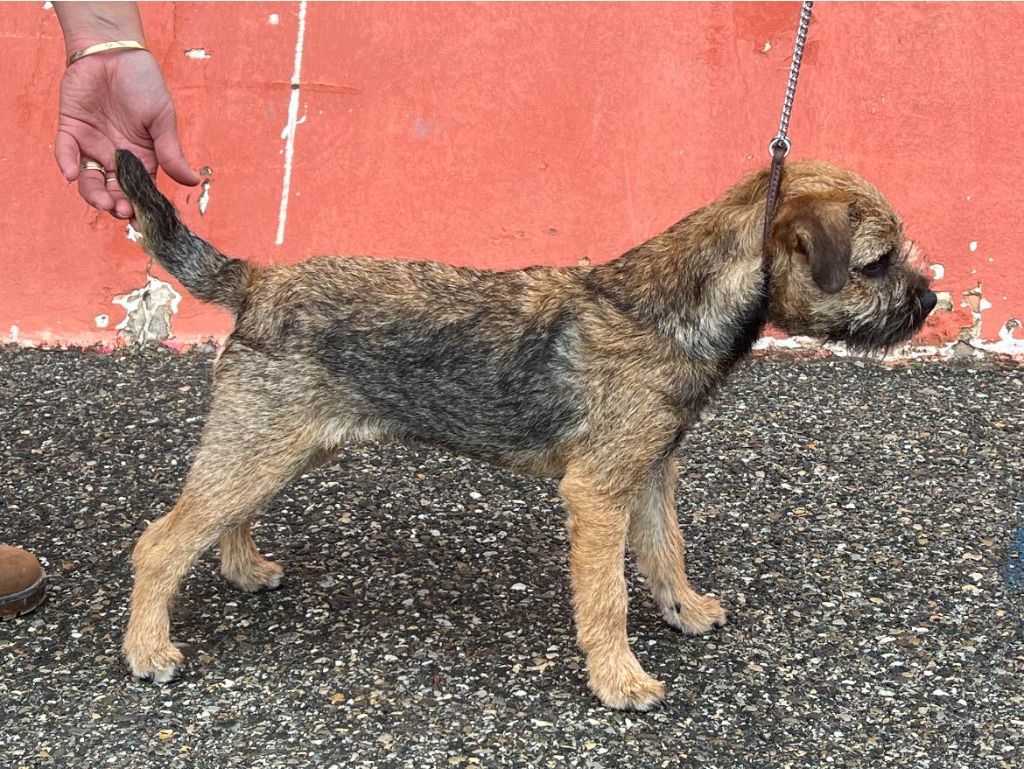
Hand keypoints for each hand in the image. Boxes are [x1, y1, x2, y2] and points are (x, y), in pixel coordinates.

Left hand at [54, 50, 198, 218]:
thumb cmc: (144, 83)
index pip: (140, 190)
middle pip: (113, 190)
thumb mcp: (163, 120)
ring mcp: (93, 145)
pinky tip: (72, 174)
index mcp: (142, 158)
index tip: (140, 217)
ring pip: (88, 179)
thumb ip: (171, 152)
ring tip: (102, 201)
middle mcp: (116, 157)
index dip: (139, 206)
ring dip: (93, 194)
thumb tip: (193, 181)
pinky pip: (65, 152)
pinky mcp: (71, 130)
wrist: (115, 52)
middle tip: (121, 210)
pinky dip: (66, 164)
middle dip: (116, 204)